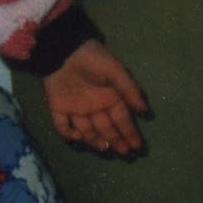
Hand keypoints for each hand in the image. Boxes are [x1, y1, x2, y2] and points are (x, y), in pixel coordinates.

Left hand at [43, 40, 147, 156]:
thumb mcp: (116, 71)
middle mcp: (94, 106)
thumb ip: (129, 90)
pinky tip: (76, 136)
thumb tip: (144, 111)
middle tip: (123, 152)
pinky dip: (67, 133)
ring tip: (104, 147)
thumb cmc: (93, 59)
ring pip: (87, 129)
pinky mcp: (58, 106)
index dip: (129, 132)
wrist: (63, 50)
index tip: (137, 146)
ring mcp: (76, 108)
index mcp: (110, 98)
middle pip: (106, 127)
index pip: (122, 119)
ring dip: (95, 140)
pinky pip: (62, 124)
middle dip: (115, 140)